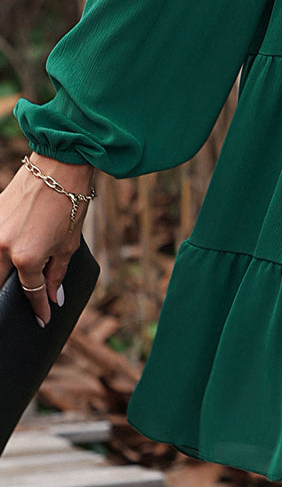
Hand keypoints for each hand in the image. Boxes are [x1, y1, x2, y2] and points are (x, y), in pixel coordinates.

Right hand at [0, 155, 95, 326]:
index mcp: (26, 258)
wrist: (59, 166)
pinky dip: (1, 254)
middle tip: (15, 312)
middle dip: (7, 298)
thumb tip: (52, 298)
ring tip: (13, 283)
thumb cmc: (70, 203)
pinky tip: (9, 261)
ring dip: (3, 276)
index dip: (38, 309)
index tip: (42, 320)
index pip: (30, 293)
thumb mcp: (68, 245)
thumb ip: (57, 274)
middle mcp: (2, 248)